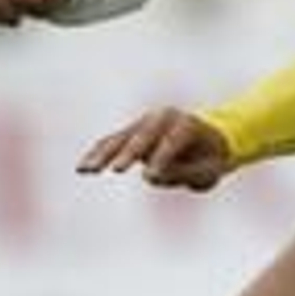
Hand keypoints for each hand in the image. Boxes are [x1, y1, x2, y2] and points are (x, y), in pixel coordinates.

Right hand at [77, 108, 233, 191]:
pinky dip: (98, 154)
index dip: (162, 159)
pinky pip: (112, 142)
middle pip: (144, 135)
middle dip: (130, 152)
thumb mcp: (209, 171)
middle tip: (117, 169)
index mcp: (188, 124)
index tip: (150, 177)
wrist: (208, 137)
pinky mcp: (132, 133)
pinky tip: (82, 168)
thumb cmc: (212, 157)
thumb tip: (150, 177)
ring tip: (87, 170)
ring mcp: (145, 123)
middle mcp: (164, 118)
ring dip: (104, 154)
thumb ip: (185, 174)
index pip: (173, 141)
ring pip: (121, 138)